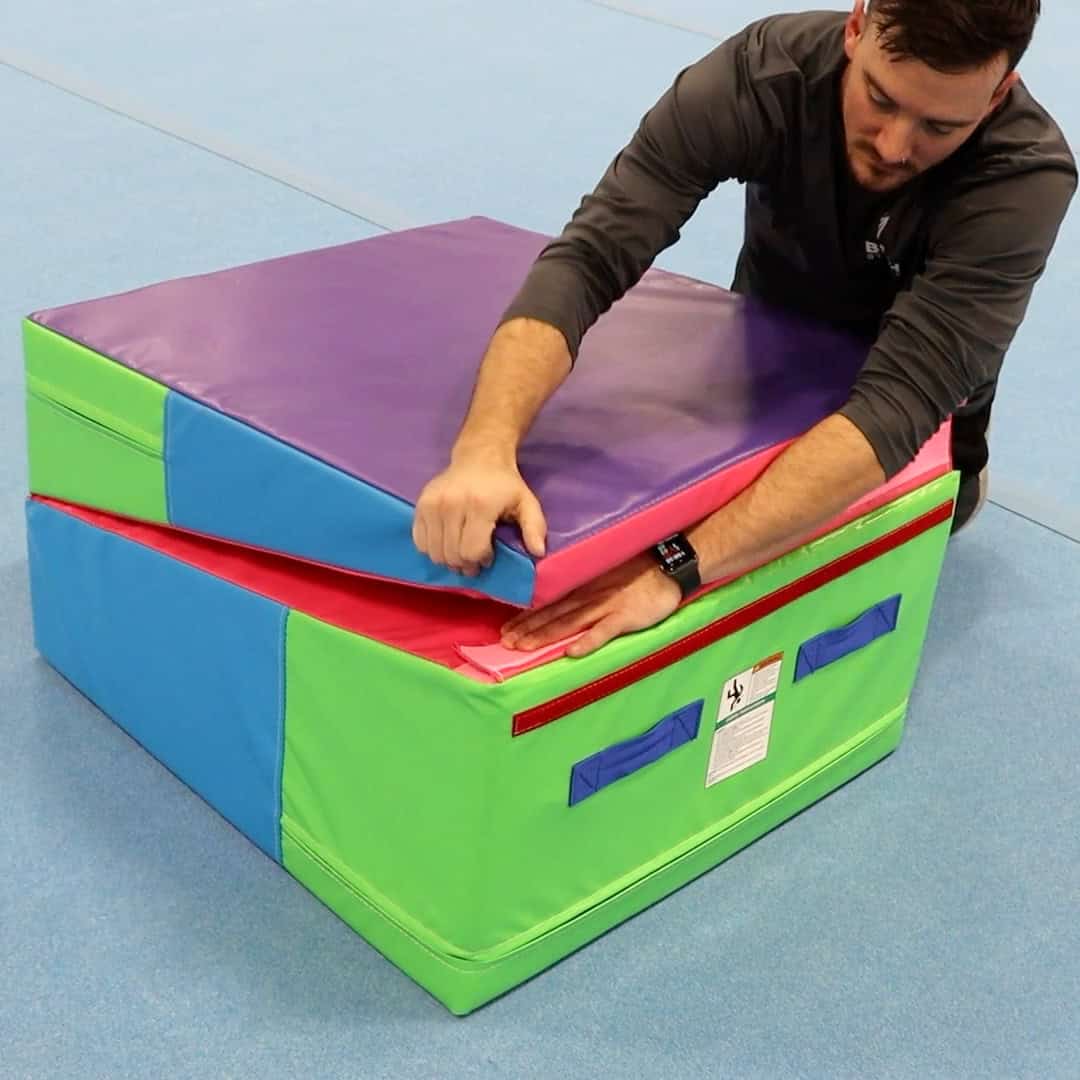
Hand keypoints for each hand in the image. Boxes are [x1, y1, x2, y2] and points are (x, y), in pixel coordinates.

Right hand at [412, 449, 546, 575]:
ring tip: (461, 551)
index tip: (489, 555)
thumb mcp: (527, 502)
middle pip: (452, 555)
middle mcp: (452, 504)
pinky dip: (432, 549)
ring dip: (449, 559)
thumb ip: (535, 527)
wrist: (479, 457)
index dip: (481, 560)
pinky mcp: (420, 505)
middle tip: (475, 558)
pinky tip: (446, 541)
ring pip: (435, 552)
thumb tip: (539, 552)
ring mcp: (433, 504)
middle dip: (465, 564)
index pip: (471, 551)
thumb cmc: (504, 484)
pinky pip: (419, 542)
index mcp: (480, 505)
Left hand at [500, 553, 681, 657]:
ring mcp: (607, 606)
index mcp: (584, 586)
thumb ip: (585, 584)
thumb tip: (560, 594)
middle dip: (527, 628)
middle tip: (504, 641)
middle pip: (552, 615)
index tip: (506, 627)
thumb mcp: (605, 570)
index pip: (549, 602)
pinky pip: (603, 632)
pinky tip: (571, 652)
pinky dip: (587, 641)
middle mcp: (590, 596)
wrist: (670, 564)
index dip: (526, 616)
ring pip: (569, 623)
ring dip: (545, 635)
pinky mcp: (625, 617)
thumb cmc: (640, 567)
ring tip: (523, 647)